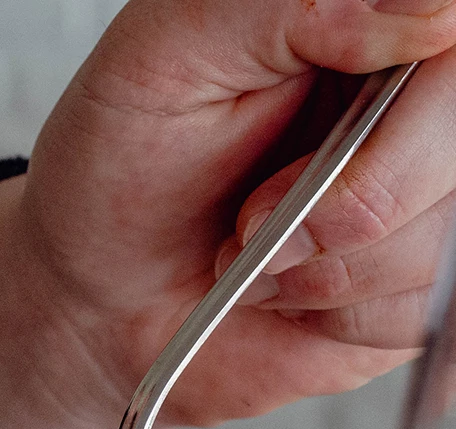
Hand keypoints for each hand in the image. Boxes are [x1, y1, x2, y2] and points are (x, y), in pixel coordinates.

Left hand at [0, 0, 455, 428]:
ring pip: (441, 235)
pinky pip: (421, 309)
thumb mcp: (170, 52)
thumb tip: (425, 9)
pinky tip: (283, 293)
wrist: (91, 295)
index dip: (412, 97)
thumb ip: (285, 7)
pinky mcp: (421, 284)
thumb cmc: (118, 167)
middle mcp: (413, 106)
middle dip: (350, 199)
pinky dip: (333, 314)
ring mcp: (425, 195)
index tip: (344, 109)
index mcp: (372, 23)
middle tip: (252, 216)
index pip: (447, 33)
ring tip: (252, 250)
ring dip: (323, 268)